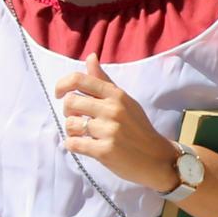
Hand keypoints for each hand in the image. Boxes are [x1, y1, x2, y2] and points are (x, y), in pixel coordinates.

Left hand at [51, 58, 174, 189]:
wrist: (157, 159)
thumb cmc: (139, 129)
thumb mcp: (125, 101)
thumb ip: (104, 81)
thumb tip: (90, 57)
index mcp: (117, 95)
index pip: (80, 80)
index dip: (62, 84)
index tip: (59, 94)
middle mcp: (113, 110)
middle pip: (70, 102)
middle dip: (68, 111)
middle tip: (77, 119)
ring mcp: (109, 130)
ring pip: (70, 124)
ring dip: (71, 131)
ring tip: (83, 135)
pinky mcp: (105, 151)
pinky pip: (73, 144)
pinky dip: (73, 145)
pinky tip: (83, 146)